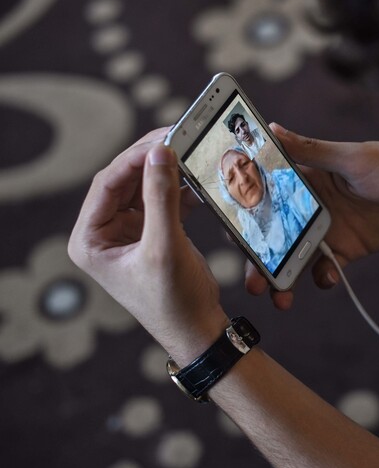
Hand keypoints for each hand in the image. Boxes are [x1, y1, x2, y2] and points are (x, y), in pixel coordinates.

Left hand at [69, 128, 229, 364]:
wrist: (198, 330)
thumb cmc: (173, 300)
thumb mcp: (165, 246)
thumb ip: (161, 197)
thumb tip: (160, 153)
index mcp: (90, 240)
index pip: (107, 184)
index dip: (134, 159)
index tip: (164, 140)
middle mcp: (104, 234)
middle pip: (125, 180)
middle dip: (151, 160)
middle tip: (178, 137)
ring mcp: (128, 233)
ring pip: (145, 187)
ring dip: (167, 171)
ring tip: (190, 152)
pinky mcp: (152, 234)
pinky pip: (162, 200)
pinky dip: (180, 188)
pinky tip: (197, 179)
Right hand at [248, 123, 378, 308]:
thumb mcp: (352, 158)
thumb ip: (312, 151)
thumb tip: (271, 128)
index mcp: (307, 178)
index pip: (265, 194)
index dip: (245, 212)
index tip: (228, 231)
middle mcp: (311, 205)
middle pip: (274, 233)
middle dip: (259, 256)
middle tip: (250, 277)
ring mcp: (327, 229)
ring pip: (294, 256)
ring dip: (282, 277)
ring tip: (277, 296)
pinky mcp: (347, 250)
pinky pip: (325, 269)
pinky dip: (321, 278)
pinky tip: (326, 279)